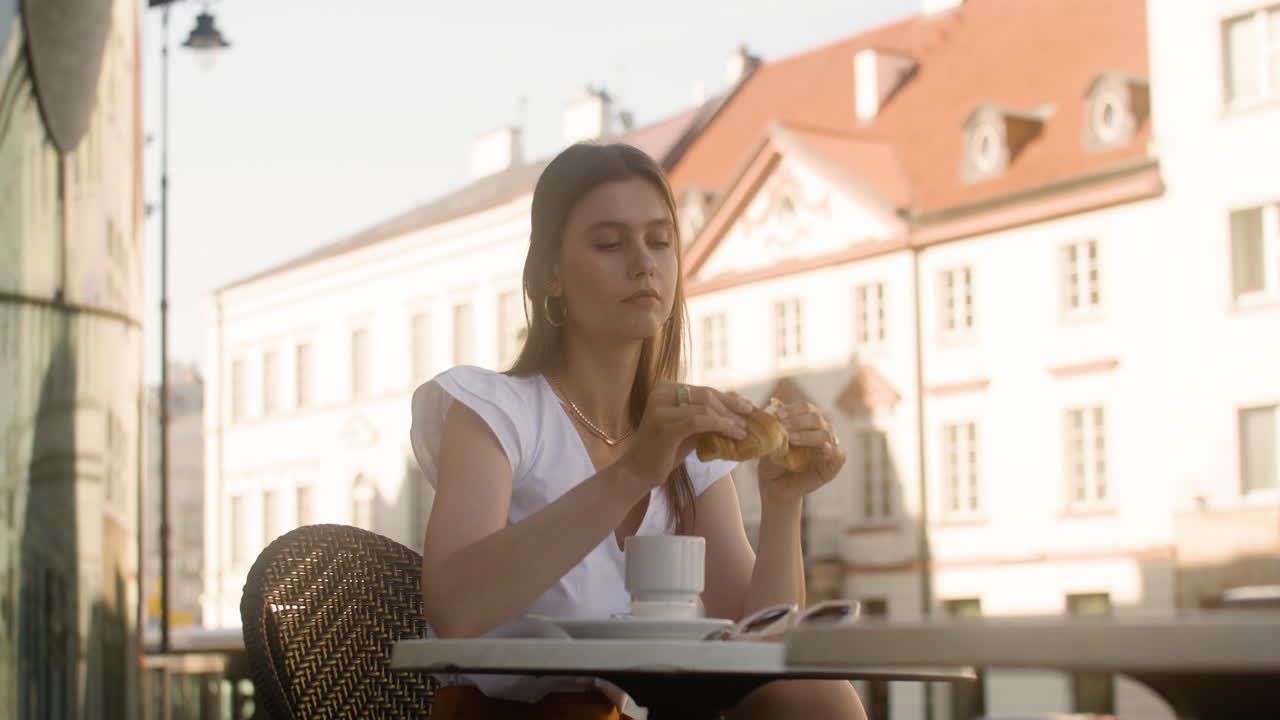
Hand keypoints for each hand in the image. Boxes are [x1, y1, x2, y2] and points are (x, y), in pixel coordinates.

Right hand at [620, 381, 753, 487]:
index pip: (704, 390)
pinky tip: (731, 433)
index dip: (728, 398)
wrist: (639, 470)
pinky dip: (719, 426)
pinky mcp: (664, 425)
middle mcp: (660, 392)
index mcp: (665, 388)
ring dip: (728, 419)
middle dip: (731, 407)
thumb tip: (738, 408)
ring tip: (743, 431)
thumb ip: (707, 415)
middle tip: (749, 419)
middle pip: (706, 395)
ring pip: (705, 407)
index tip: (748, 407)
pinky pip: (698, 421)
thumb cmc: (665, 450)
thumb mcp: (688, 428)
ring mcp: (660, 408)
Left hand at [758, 401, 845, 503]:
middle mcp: (820, 430)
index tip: (777, 415)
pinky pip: (837, 454)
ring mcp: (829, 446)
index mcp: (807, 421)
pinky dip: (829, 450)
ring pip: (825, 434)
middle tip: (783, 426)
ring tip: (791, 440)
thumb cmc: (773, 460)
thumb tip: (771, 404)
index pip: (806, 407)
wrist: (775, 485)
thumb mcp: (770, 440)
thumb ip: (774, 424)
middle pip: (816, 417)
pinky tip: (818, 451)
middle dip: (799, 420)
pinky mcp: (833, 465)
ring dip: (808, 435)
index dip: (793, 409)